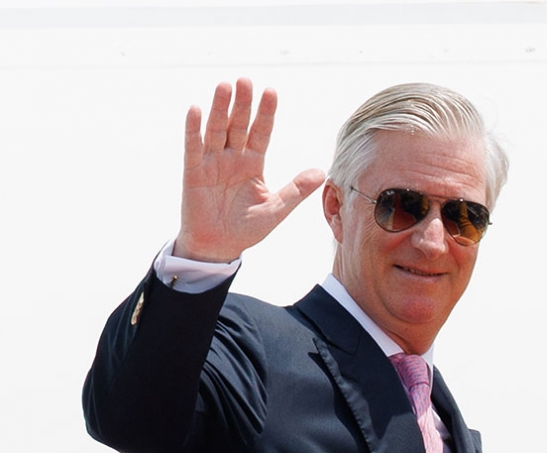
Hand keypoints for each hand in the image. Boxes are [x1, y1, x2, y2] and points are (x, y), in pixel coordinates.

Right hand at [176, 78, 324, 262]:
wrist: (219, 247)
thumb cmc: (246, 228)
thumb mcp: (276, 209)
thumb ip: (296, 190)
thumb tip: (322, 172)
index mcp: (253, 163)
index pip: (261, 132)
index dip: (266, 113)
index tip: (271, 91)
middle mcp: (233, 158)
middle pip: (238, 125)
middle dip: (242, 103)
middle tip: (246, 80)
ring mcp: (212, 163)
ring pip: (216, 130)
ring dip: (219, 108)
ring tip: (224, 86)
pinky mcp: (194, 173)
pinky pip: (193, 148)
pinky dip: (194, 130)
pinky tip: (196, 110)